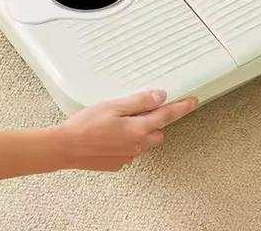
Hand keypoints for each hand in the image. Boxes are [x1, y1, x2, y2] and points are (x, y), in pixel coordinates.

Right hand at [56, 91, 197, 171]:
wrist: (66, 147)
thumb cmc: (87, 124)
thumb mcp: (114, 106)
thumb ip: (140, 102)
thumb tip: (161, 96)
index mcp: (138, 129)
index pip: (166, 116)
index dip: (181, 107)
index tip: (193, 102)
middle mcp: (137, 145)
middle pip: (157, 131)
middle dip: (154, 121)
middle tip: (138, 109)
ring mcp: (128, 156)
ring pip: (143, 142)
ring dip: (139, 131)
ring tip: (118, 121)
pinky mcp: (117, 163)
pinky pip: (129, 150)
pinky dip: (125, 142)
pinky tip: (109, 135)